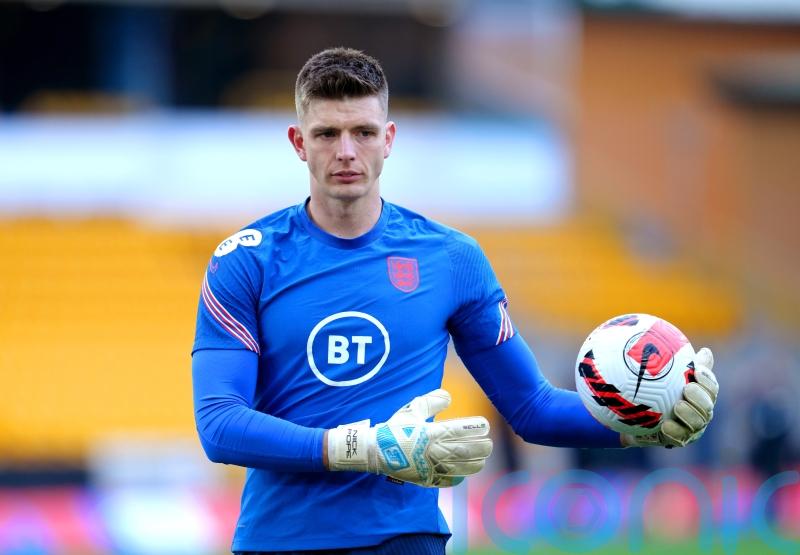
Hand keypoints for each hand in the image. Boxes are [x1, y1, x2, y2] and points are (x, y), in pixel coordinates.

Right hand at [326, 389, 492, 486]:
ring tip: (482, 459)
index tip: (485, 426)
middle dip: (480, 447)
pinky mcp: (426, 479)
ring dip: (474, 463)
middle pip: (465, 450)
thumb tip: (448, 396)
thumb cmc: (395, 429)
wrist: (375, 451)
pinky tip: (464, 474)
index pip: (459, 430)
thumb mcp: (411, 411)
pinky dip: (458, 478)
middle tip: (488, 444)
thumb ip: (431, 402)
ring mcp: (430, 467)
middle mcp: (433, 451)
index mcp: (430, 433)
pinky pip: (446, 481)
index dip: (474, 428)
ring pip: (460, 467)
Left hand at [622, 347, 718, 447]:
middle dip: (701, 398)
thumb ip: (677, 362)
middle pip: (707, 406)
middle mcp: (699, 412)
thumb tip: (705, 351)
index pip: (710, 386)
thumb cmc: (651, 389)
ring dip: (689, 415)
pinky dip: (673, 432)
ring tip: (678, 406)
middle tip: (687, 388)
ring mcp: (690, 428)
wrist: (633, 415)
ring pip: (697, 424)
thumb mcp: (659, 374)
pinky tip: (664, 426)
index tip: (697, 370)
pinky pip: (678, 439)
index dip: (707, 378)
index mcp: (700, 395)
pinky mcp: (677, 441)